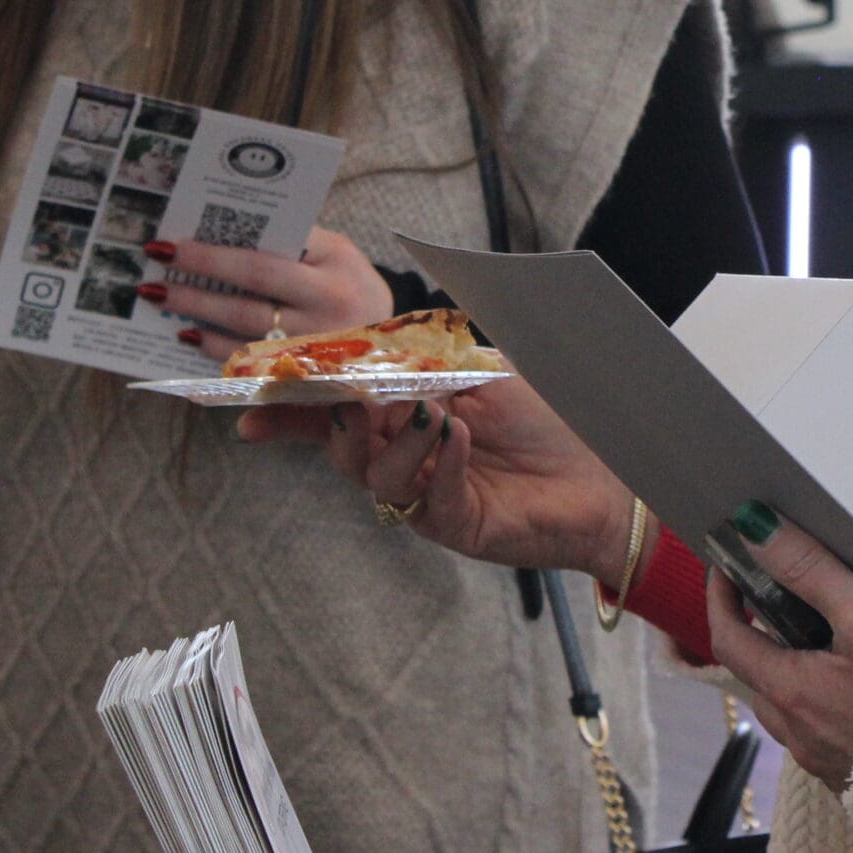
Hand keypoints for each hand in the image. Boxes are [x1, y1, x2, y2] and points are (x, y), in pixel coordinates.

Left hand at [157, 228, 391, 359]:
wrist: (397, 349)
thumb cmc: (350, 288)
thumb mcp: (338, 257)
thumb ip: (296, 243)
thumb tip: (230, 232)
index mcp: (338, 263)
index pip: (272, 248)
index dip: (218, 248)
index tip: (177, 240)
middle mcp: (332, 302)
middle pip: (255, 281)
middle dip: (201, 270)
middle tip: (157, 261)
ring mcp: (319, 341)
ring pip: (246, 324)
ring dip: (198, 309)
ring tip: (160, 296)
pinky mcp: (306, 373)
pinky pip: (251, 360)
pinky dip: (215, 347)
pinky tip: (189, 334)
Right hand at [235, 373, 636, 580]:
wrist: (606, 468)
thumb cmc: (549, 415)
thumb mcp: (486, 369)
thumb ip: (432, 353)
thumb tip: (384, 329)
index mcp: (404, 415)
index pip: (333, 411)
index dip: (288, 410)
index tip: (245, 405)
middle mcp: (405, 457)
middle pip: (341, 443)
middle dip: (337, 417)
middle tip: (354, 395)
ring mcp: (425, 495)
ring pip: (373, 475)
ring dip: (396, 438)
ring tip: (433, 413)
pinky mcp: (455, 524)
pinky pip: (425, 500)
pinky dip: (439, 463)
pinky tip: (460, 439)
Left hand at [705, 506, 852, 791]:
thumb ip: (809, 569)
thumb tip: (753, 528)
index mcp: (792, 694)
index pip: (729, 640)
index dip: (720, 599)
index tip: (726, 567)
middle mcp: (799, 736)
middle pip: (760, 677)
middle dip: (762, 637)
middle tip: (786, 600)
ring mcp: (828, 764)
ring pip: (792, 712)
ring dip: (796, 676)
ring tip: (832, 644)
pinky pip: (824, 738)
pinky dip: (827, 707)